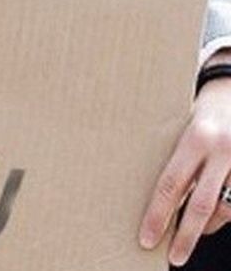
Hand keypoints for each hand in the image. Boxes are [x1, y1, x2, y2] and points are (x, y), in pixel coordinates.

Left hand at [138, 60, 230, 265]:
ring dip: (207, 225)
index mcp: (195, 139)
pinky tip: (211, 218)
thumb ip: (174, 158)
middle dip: (185, 236)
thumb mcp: (180, 128)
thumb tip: (158, 200)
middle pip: (201, 205)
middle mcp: (222, 150)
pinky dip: (223, 215)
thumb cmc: (200, 111)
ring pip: (225, 209)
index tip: (146, 238)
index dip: (158, 215)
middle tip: (172, 257)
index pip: (170, 185)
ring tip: (191, 231)